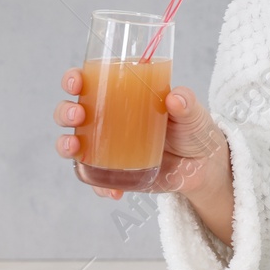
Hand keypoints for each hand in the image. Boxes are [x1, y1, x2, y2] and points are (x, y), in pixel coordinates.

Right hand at [54, 67, 231, 200]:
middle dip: (65, 112)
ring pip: (75, 144)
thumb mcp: (192, 112)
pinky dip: (98, 185)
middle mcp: (109, 119)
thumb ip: (186, 103)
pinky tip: (112, 190)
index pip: (89, 81)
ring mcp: (109, 148)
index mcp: (122, 95)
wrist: (204, 166)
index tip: (76, 81)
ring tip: (75, 149)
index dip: (74, 79)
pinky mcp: (116, 173)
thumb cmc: (194, 129)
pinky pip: (96, 180)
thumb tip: (175, 97)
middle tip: (77, 115)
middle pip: (73, 112)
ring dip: (67, 146)